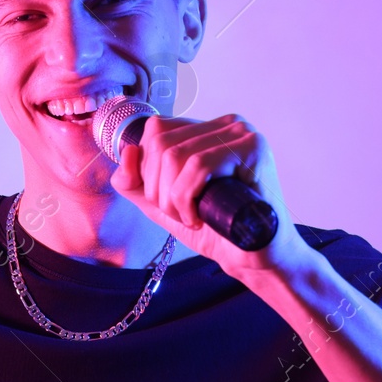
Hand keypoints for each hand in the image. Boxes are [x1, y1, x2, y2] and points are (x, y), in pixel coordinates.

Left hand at [110, 113, 314, 283]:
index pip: (156, 130)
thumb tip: (127, 152)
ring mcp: (241, 134)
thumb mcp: (162, 203)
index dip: (146, 169)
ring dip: (171, 198)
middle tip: (178, 215)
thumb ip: (136, 182)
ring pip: (175, 155)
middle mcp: (226, 125)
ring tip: (190, 218)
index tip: (164, 200)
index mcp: (207, 130)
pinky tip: (199, 218)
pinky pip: (198, 166)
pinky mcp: (252, 150)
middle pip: (161, 143)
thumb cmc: (215, 228)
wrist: (254, 257)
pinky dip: (187, 198)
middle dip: (157, 189)